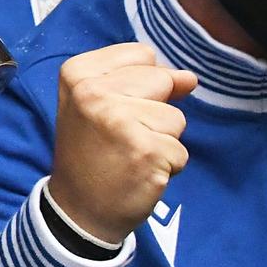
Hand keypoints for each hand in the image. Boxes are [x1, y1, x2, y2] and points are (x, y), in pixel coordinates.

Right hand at [48, 42, 196, 244]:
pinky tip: (138, 173)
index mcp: (78, 73)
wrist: (77, 211)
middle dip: (154, 110)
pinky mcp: (145, 151)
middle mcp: (94, 92)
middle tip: (121, 136)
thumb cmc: (92, 153)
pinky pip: (180, 151)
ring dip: (162, 141)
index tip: (113, 112)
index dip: (140, 85)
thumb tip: (189, 78)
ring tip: (129, 155)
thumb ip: (141, 80)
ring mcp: (119, 121)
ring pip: (176, 117)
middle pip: (162, 80)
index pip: (142, 55)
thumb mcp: (99, 104)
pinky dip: (167, 166)